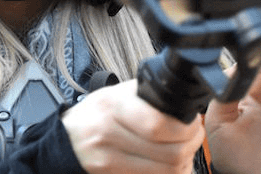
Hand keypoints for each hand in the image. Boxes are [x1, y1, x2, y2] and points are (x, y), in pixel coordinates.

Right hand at [62, 79, 204, 173]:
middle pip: (168, 152)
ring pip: (165, 171)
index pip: (158, 125)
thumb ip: (145, 96)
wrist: (65, 140)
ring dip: (183, 163)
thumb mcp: (115, 94)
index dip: (185, 128)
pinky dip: (169, 173)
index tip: (194, 123)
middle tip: (194, 137)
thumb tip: (183, 103)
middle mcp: (108, 133)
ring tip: (185, 151)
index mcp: (113, 106)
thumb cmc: (95, 115)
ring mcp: (109, 160)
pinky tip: (170, 164)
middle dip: (191, 146)